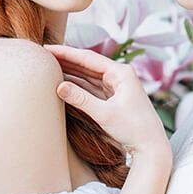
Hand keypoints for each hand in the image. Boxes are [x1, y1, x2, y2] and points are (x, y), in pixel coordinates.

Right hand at [45, 44, 168, 157]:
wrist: (150, 146)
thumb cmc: (133, 129)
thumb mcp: (104, 114)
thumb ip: (81, 99)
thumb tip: (59, 86)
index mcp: (121, 73)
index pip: (88, 58)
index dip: (66, 52)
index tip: (46, 48)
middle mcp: (120, 76)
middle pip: (87, 64)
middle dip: (65, 59)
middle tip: (42, 55)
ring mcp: (117, 86)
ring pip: (88, 75)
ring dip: (70, 71)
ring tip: (48, 66)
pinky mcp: (114, 98)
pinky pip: (91, 87)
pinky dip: (77, 84)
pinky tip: (62, 82)